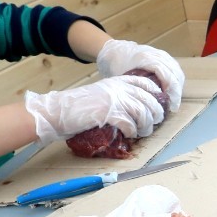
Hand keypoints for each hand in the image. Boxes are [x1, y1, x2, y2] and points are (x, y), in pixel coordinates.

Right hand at [24, 76, 164, 143]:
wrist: (58, 111)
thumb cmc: (78, 106)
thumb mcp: (101, 93)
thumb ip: (118, 96)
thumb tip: (137, 108)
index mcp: (117, 81)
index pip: (146, 83)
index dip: (156, 94)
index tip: (158, 105)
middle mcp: (119, 88)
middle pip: (149, 101)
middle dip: (155, 115)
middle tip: (152, 124)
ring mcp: (114, 100)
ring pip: (143, 113)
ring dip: (145, 126)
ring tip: (142, 132)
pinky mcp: (109, 114)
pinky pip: (130, 124)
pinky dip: (132, 132)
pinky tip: (129, 135)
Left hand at [95, 40, 183, 110]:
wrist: (114, 51)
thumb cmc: (117, 66)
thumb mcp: (124, 79)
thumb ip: (136, 89)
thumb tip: (148, 106)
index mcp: (146, 59)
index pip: (167, 75)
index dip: (173, 91)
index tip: (173, 105)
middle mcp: (157, 55)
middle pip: (175, 73)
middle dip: (177, 91)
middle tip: (174, 106)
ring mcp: (161, 54)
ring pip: (177, 71)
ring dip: (178, 86)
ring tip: (174, 99)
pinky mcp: (163, 55)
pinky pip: (175, 68)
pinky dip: (176, 79)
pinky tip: (173, 89)